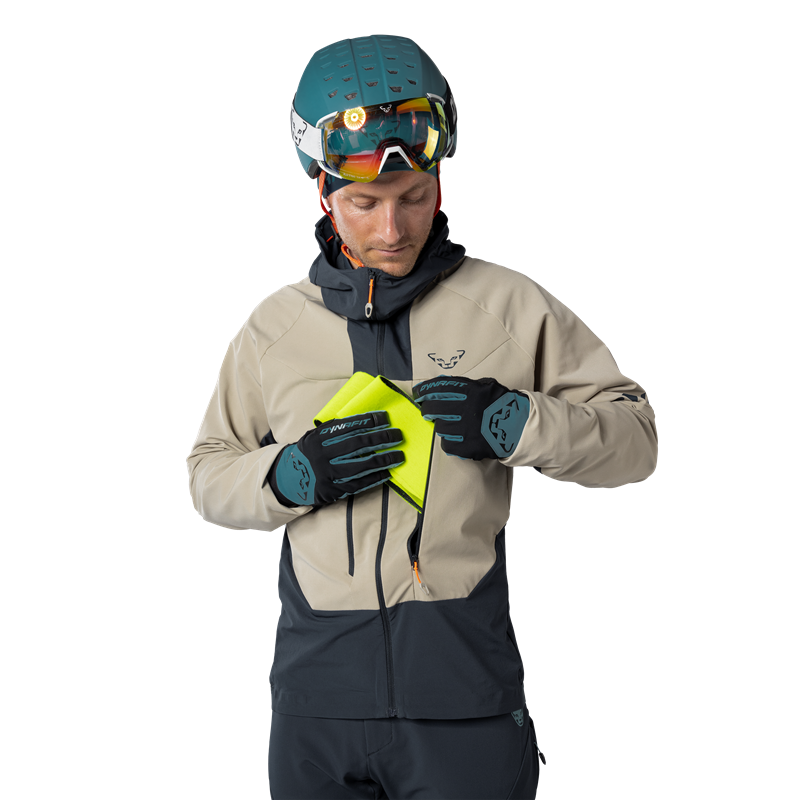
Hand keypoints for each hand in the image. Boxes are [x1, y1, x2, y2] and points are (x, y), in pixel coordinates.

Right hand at [271, 411, 403, 505]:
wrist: (288, 479)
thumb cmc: (308, 454)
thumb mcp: (314, 437)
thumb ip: (334, 429)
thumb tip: (364, 420)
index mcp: (318, 438)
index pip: (348, 426)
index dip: (369, 421)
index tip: (385, 418)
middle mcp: (322, 455)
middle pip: (358, 444)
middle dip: (381, 438)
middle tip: (398, 435)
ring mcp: (327, 474)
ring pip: (361, 466)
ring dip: (383, 460)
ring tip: (399, 456)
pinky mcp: (332, 490)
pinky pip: (358, 484)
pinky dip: (374, 478)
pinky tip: (387, 473)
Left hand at [412, 375, 529, 459]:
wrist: (519, 426)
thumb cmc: (501, 404)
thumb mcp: (485, 385)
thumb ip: (465, 385)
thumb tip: (442, 384)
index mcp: (469, 392)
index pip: (437, 388)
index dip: (423, 390)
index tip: (417, 393)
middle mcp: (465, 410)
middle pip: (433, 408)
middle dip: (426, 408)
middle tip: (426, 410)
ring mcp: (465, 430)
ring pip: (439, 428)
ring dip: (441, 425)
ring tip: (448, 424)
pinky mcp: (468, 447)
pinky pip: (447, 444)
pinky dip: (448, 441)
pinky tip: (454, 437)